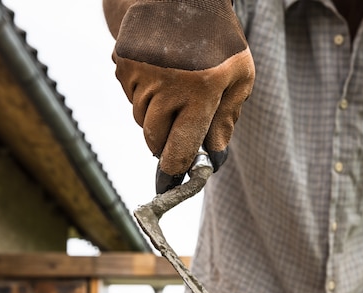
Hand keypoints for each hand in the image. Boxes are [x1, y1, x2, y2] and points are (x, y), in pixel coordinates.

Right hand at [113, 0, 254, 192]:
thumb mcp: (239, 76)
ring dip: (156, 119)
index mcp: (201, 90)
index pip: (181, 146)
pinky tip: (161, 75)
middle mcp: (166, 85)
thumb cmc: (219, 41)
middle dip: (165, 146)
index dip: (176, 169)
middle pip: (155, 139)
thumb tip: (214, 156)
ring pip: (141, 120)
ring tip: (175, 94)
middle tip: (177, 141)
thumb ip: (227, 119)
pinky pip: (130, 98)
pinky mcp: (123, 65)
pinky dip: (144, 97)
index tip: (173, 181)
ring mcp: (140, 74)